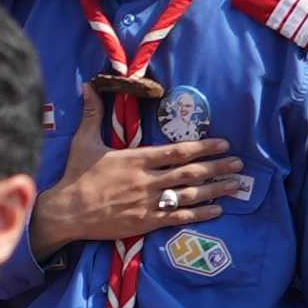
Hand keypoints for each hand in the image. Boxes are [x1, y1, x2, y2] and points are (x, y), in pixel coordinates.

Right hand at [27, 133, 253, 249]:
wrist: (68, 211)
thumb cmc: (77, 175)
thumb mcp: (85, 141)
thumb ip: (93, 113)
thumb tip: (89, 85)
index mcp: (136, 159)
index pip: (178, 151)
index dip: (203, 147)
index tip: (223, 144)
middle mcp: (147, 180)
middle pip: (190, 173)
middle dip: (217, 167)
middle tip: (239, 164)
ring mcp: (148, 202)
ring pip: (189, 195)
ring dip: (215, 189)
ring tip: (235, 185)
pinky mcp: (146, 222)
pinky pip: (178, 217)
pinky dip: (200, 214)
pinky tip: (217, 210)